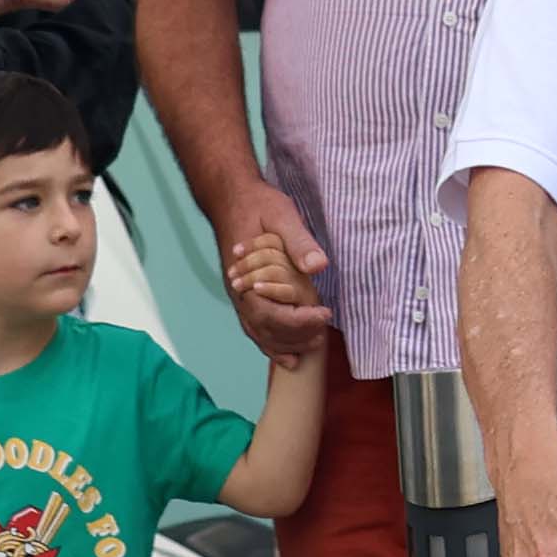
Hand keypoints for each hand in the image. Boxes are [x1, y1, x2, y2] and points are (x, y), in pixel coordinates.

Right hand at [207, 181, 336, 363]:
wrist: (232, 198)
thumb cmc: (258, 205)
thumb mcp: (281, 215)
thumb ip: (299, 242)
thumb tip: (318, 265)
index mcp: (247, 274)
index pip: (270, 312)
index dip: (299, 320)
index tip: (324, 314)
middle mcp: (240, 291)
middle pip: (265, 329)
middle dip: (295, 337)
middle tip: (323, 334)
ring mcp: (240, 296)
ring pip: (259, 333)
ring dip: (286, 345)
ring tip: (313, 346)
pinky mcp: (245, 296)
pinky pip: (256, 327)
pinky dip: (272, 345)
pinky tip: (290, 358)